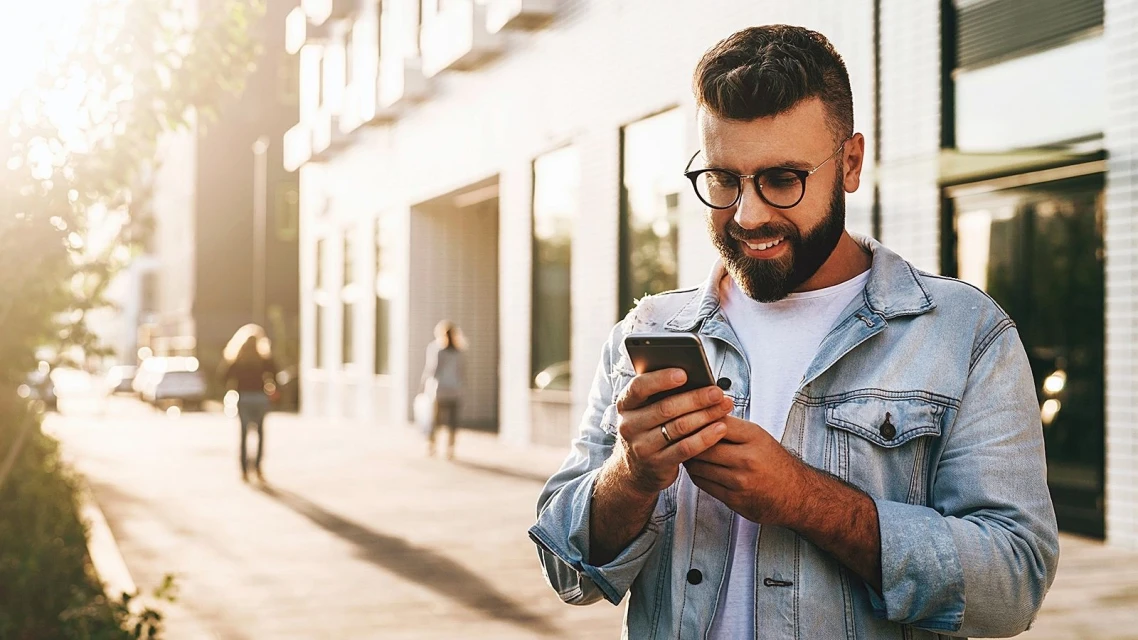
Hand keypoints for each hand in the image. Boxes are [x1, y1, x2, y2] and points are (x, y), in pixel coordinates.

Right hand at [613, 368, 733, 496]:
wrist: (636, 469)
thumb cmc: (648, 429)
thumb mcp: (645, 410)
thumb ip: (660, 394)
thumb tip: (695, 378)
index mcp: (625, 405)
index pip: (639, 387)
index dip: (661, 379)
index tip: (684, 373)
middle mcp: (629, 425)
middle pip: (666, 408)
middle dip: (696, 398)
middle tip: (717, 392)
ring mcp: (642, 447)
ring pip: (679, 427)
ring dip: (705, 415)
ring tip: (724, 407)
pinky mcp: (657, 464)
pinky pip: (686, 448)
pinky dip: (706, 437)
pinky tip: (720, 428)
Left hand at [683, 416, 806, 525]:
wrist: (797, 495)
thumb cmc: (774, 462)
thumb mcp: (759, 437)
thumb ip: (731, 427)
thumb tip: (700, 413)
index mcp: (754, 437)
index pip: (716, 422)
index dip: (698, 420)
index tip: (688, 419)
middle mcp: (747, 458)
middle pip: (703, 446)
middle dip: (689, 442)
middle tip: (679, 438)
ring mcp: (740, 481)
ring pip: (699, 467)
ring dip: (689, 460)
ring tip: (686, 453)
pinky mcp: (734, 499)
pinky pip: (703, 484)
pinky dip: (696, 475)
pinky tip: (697, 469)